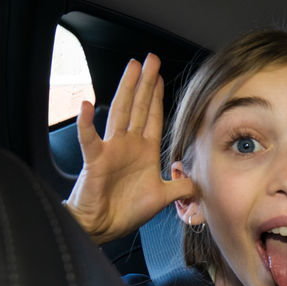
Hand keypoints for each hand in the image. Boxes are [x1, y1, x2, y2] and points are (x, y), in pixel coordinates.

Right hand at [64, 54, 194, 244]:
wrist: (103, 226)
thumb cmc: (127, 210)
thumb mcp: (163, 197)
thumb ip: (182, 188)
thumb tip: (200, 182)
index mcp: (144, 151)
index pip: (151, 117)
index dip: (156, 96)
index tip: (160, 76)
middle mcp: (128, 145)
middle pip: (137, 106)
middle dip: (144, 83)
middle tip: (149, 59)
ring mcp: (111, 149)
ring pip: (119, 113)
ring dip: (125, 90)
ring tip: (130, 67)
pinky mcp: (96, 160)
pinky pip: (89, 139)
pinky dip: (86, 123)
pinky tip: (86, 104)